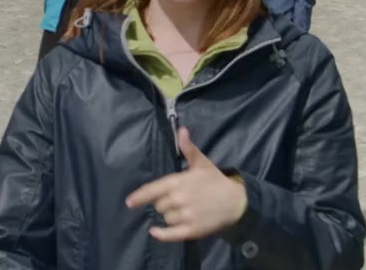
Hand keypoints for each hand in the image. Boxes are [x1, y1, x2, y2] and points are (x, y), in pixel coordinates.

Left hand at [125, 127, 246, 241]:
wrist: (236, 201)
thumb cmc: (215, 181)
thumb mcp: (202, 163)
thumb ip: (188, 149)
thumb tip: (181, 130)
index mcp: (178, 182)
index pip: (153, 190)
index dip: (140, 196)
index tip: (129, 202)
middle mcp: (179, 199)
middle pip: (158, 205)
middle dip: (163, 202)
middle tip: (176, 199)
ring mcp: (186, 215)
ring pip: (165, 218)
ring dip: (169, 215)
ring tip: (182, 209)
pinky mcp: (192, 230)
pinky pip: (171, 234)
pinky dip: (162, 234)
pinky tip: (154, 231)